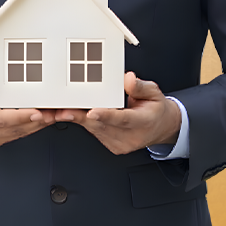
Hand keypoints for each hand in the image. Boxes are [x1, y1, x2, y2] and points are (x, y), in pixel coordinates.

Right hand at [0, 73, 55, 147]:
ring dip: (41, 123)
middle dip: (38, 120)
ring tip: (58, 113)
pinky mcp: (2, 138)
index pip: (1, 119)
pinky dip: (36, 125)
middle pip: (16, 127)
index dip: (20, 116)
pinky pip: (21, 133)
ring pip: (22, 131)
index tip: (36, 112)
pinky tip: (49, 117)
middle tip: (56, 111)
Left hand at [56, 72, 180, 154]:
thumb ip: (140, 86)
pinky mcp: (113, 146)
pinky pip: (95, 133)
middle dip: (83, 116)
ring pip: (96, 130)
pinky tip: (78, 113)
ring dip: (80, 119)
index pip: (123, 119)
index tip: (92, 112)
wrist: (160, 127)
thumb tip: (127, 79)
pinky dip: (86, 122)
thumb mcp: (154, 92)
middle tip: (65, 108)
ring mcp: (121, 144)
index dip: (106, 115)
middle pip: (103, 126)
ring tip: (65, 109)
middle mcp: (131, 136)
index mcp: (144, 121)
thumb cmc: (155, 109)